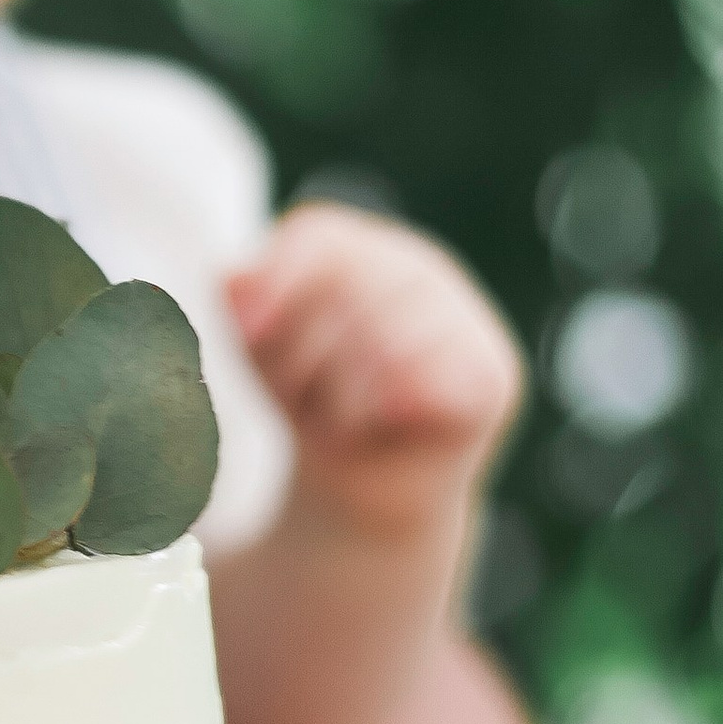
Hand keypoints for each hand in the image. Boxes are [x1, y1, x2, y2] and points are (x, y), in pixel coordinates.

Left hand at [228, 203, 521, 536]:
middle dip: (304, 354)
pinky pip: (432, 379)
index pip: (320, 236)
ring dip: (343, 394)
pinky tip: (384, 424)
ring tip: (338, 421)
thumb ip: (246, 305)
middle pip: (347, 287)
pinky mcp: (491, 373)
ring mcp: (463, 315)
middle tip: (296, 399)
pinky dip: (391, 409)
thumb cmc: (313, 402)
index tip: (246, 331)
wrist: (364, 486)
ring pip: (388, 336)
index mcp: (358, 249)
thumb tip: (232, 277)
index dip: (277, 278)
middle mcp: (417, 268)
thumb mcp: (264, 352)